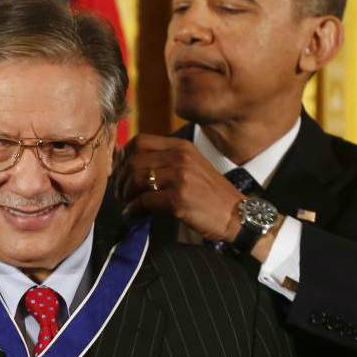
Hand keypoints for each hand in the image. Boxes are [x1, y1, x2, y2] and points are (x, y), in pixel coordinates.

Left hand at [115, 134, 244, 241]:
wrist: (237, 214)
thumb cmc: (211, 194)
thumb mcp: (192, 166)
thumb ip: (166, 161)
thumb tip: (129, 164)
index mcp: (181, 146)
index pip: (139, 141)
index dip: (123, 156)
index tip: (119, 172)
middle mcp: (180, 158)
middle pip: (133, 160)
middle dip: (120, 178)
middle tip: (120, 193)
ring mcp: (180, 178)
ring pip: (136, 179)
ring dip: (125, 194)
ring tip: (127, 204)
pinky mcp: (178, 199)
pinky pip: (144, 201)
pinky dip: (132, 210)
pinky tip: (132, 215)